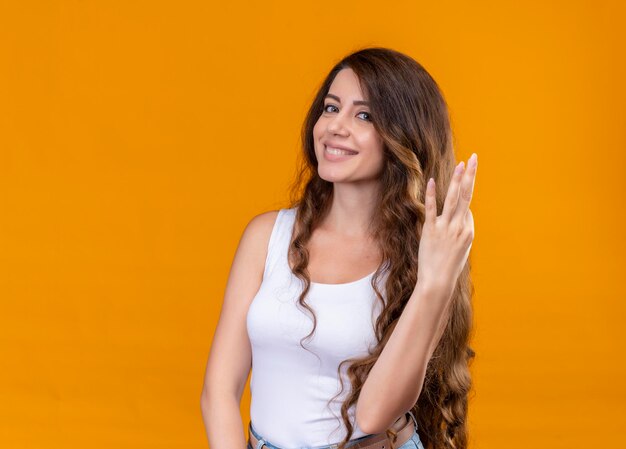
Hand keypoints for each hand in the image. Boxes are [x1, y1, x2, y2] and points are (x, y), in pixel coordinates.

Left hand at [416, 153, 477, 294]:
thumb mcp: (461, 250)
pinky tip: (434, 181)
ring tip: (462, 164)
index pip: (466, 209)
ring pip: (454, 199)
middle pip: (467, 196)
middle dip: (471, 175)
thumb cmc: (448, 268)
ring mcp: (446, 227)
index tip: (456, 209)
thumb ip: (461, 232)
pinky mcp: (431, 230)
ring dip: (458, 179)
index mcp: (468, 232)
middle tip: (474, 158)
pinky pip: (432, 208)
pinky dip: (433, 194)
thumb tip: (461, 216)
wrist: (437, 281)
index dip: (461, 204)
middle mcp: (460, 227)